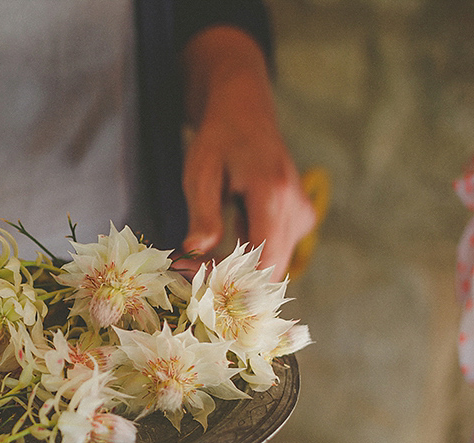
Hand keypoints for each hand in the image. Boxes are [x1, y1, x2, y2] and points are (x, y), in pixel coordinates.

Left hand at [180, 28, 315, 280]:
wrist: (245, 114)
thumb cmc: (219, 140)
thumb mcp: (201, 174)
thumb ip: (202, 215)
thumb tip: (193, 251)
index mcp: (274, 195)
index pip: (262, 262)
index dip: (228, 279)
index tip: (191, 271)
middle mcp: (297, 209)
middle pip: (270, 272)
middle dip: (227, 280)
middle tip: (187, 269)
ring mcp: (303, 216)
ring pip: (271, 267)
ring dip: (234, 272)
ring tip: (196, 258)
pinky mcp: (299, 221)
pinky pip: (274, 254)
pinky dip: (244, 260)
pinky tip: (219, 245)